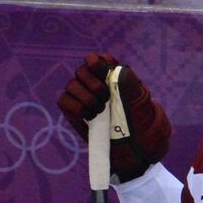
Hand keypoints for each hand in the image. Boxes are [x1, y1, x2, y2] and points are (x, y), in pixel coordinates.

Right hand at [57, 54, 171, 182]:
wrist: (131, 143)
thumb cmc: (138, 119)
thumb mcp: (139, 100)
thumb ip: (130, 83)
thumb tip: (118, 70)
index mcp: (109, 74)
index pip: (95, 59)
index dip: (97, 63)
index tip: (106, 73)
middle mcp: (92, 82)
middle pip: (81, 71)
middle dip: (94, 84)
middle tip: (106, 99)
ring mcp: (80, 95)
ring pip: (71, 85)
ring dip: (86, 98)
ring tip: (100, 110)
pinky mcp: (71, 109)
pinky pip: (63, 100)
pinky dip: (76, 107)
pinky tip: (90, 116)